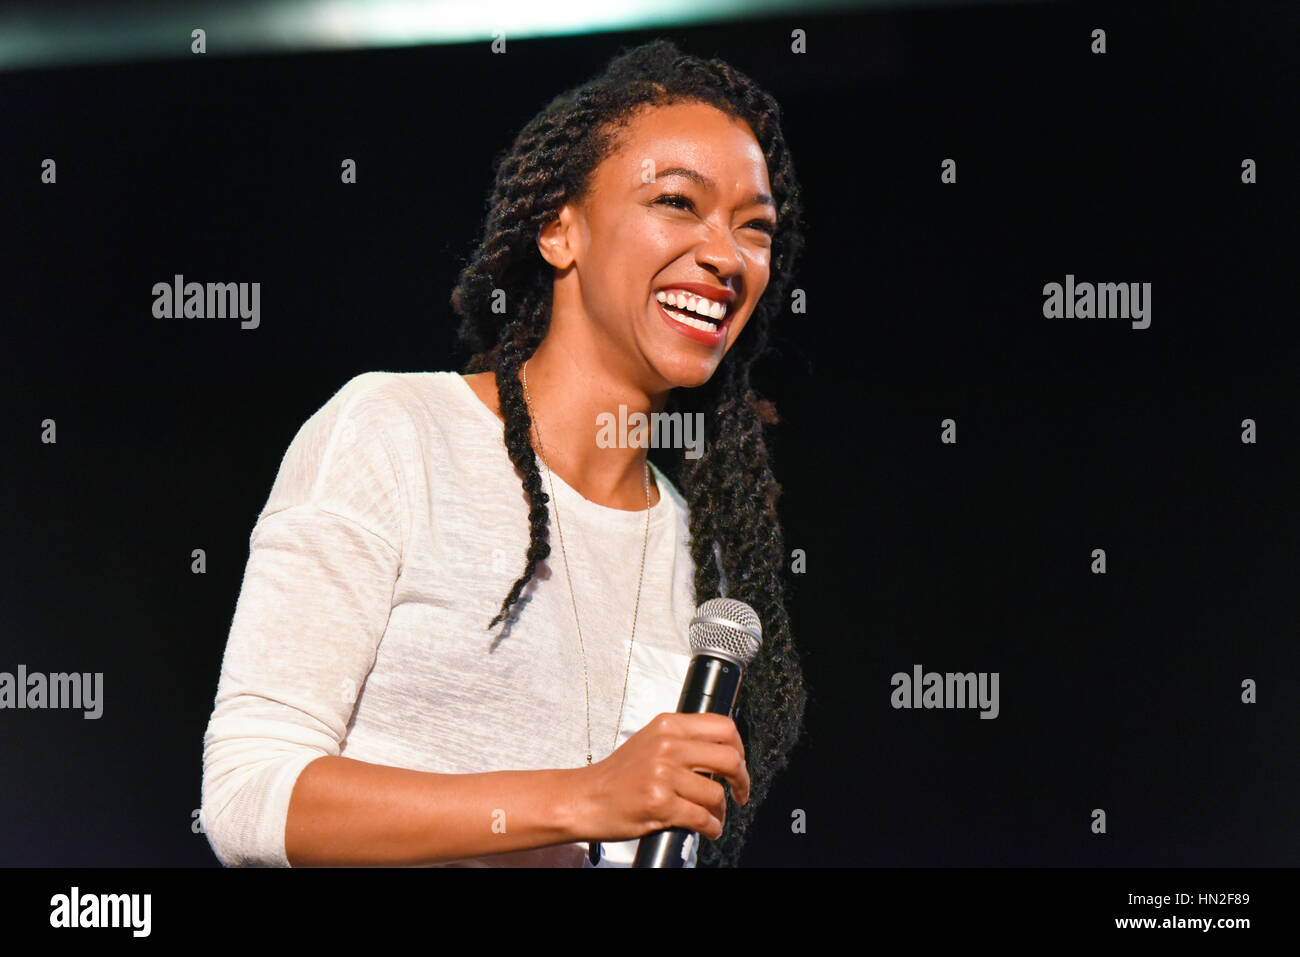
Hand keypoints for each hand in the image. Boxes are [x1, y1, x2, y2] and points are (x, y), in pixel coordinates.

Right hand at [575, 712, 749, 842]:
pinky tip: (707, 829)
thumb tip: (722, 751)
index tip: (740, 763)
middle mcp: (667, 745)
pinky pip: (702, 818)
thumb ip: (683, 740)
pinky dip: (711, 828)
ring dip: (720, 811)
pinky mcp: (660, 804)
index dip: (740, 748)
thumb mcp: (650, 741)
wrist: (585, 798)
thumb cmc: (617, 776)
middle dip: (741, 781)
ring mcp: (663, 774)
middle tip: (740, 792)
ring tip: (712, 816)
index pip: (723, 727)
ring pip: (716, 794)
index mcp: (668, 725)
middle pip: (729, 759)